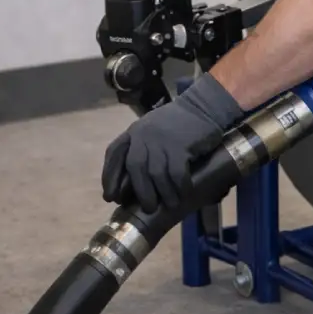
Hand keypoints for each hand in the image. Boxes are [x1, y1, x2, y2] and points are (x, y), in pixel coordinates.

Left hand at [101, 73, 243, 213]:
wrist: (202, 106)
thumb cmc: (177, 123)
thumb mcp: (151, 130)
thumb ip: (141, 150)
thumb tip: (134, 185)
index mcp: (133, 132)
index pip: (114, 155)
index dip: (109, 178)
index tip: (111, 197)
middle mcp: (143, 134)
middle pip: (134, 167)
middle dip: (140, 191)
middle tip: (148, 207)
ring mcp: (161, 139)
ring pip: (156, 173)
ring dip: (162, 193)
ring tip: (170, 204)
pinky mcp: (180, 145)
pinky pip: (176, 173)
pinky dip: (180, 186)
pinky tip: (184, 193)